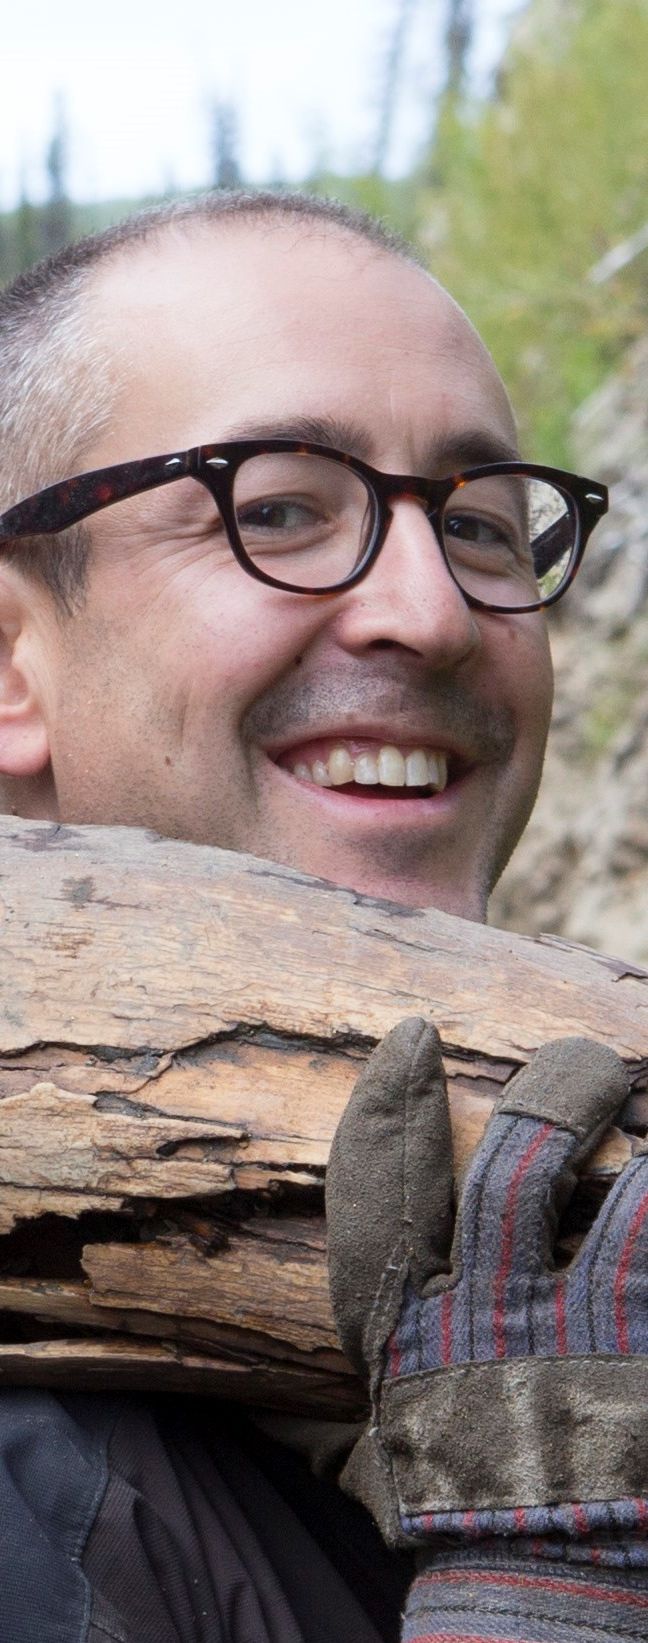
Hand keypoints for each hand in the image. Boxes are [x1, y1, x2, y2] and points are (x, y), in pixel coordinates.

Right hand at [327, 1019, 647, 1639]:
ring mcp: (583, 1341)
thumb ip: (314, 1413)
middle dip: (558, 1089)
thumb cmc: (459, 1511)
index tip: (412, 1035)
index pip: (378, 1192)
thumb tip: (248, 1394)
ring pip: (629, 1195)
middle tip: (588, 1063)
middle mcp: (491, 1320)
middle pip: (523, 1159)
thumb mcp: (374, 1457)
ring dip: (647, 1148)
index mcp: (409, 1331)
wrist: (548, 1601)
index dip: (388, 1102)